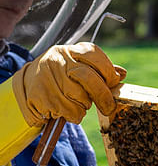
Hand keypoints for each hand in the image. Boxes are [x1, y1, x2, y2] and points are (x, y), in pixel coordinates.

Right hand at [10, 42, 125, 125]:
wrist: (26, 83)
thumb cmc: (61, 75)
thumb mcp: (79, 66)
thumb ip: (101, 69)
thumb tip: (122, 74)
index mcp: (70, 50)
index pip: (95, 55)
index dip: (108, 72)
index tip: (113, 83)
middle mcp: (57, 60)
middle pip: (88, 78)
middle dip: (102, 95)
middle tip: (108, 107)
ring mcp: (46, 77)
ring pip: (79, 97)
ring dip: (84, 106)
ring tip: (77, 104)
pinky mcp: (39, 95)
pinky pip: (67, 111)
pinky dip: (72, 115)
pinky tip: (66, 110)